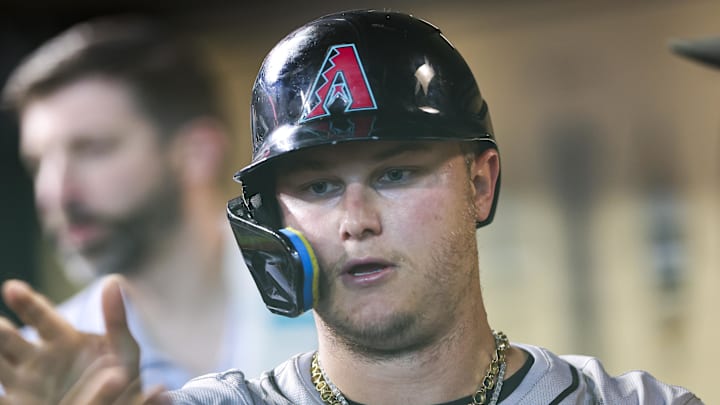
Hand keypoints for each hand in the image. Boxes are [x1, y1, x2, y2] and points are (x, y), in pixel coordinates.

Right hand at [0, 276, 168, 403]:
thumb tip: (113, 279)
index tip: (13, 288)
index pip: (39, 315)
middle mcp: (38, 359)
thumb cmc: (125, 383)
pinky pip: (0, 400)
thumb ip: (116, 318)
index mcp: (62, 339)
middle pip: (9, 339)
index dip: (25, 302)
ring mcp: (27, 385)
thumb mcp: (124, 350)